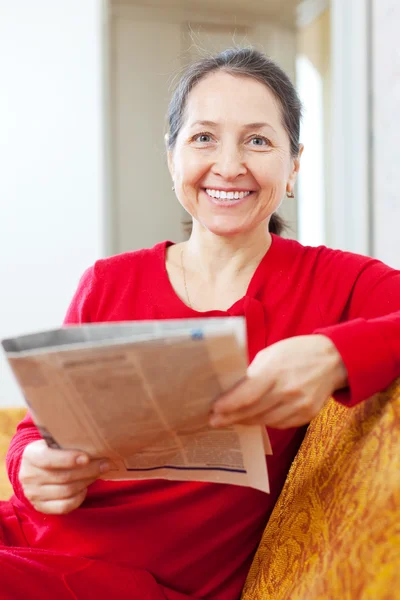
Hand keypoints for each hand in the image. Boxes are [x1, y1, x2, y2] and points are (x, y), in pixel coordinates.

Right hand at [19, 440, 114, 514]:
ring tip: (98, 473)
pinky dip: (79, 497)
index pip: (48, 459)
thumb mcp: (53, 443)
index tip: (87, 457)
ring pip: (67, 491)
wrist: (34, 469)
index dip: (68, 459)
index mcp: (31, 455)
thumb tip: (95, 444)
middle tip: (105, 464)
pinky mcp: (41, 507)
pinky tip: (85, 487)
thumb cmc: (51, 451)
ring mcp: (34, 494)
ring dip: (87, 482)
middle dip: (88, 470)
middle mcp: (29, 476)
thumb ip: (68, 443)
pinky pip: (65, 506)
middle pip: (63, 476)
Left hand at [210, 335, 347, 429]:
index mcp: (276, 371)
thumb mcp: (272, 353)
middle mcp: (288, 391)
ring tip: (230, 420)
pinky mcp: (306, 415)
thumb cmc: (298, 352)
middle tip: (214, 420)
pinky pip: (279, 424)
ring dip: (245, 421)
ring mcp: (299, 406)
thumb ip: (253, 372)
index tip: (213, 409)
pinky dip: (263, 422)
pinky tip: (252, 419)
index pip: (246, 396)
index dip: (228, 406)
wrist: (334, 360)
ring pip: (264, 421)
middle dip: (230, 417)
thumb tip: (233, 390)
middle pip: (252, 411)